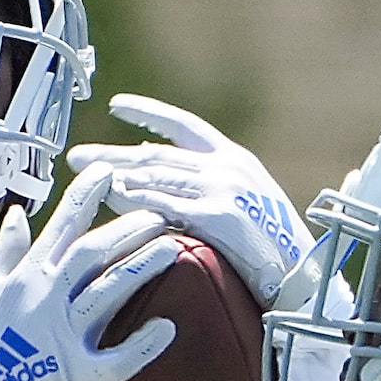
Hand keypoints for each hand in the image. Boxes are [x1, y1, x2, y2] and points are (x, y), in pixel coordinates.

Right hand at [0, 164, 178, 380]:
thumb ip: (4, 252)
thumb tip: (17, 214)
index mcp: (26, 278)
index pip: (61, 226)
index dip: (86, 196)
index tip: (111, 171)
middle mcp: (46, 300)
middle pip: (94, 253)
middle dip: (128, 227)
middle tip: (162, 210)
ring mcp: (62, 337)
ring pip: (109, 292)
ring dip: (142, 267)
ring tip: (174, 247)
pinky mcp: (76, 375)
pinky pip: (117, 358)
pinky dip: (143, 345)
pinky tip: (169, 328)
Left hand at [70, 96, 311, 306]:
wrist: (303, 275)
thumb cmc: (274, 250)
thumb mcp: (246, 206)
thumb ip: (212, 189)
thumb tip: (170, 181)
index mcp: (235, 158)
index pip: (185, 125)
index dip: (149, 113)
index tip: (117, 105)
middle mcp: (227, 166)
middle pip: (158, 153)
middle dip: (114, 154)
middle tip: (77, 156)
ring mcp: (223, 189)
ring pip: (158, 176)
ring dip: (117, 174)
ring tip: (84, 176)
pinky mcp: (218, 216)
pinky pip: (167, 205)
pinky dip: (137, 200)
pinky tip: (110, 198)